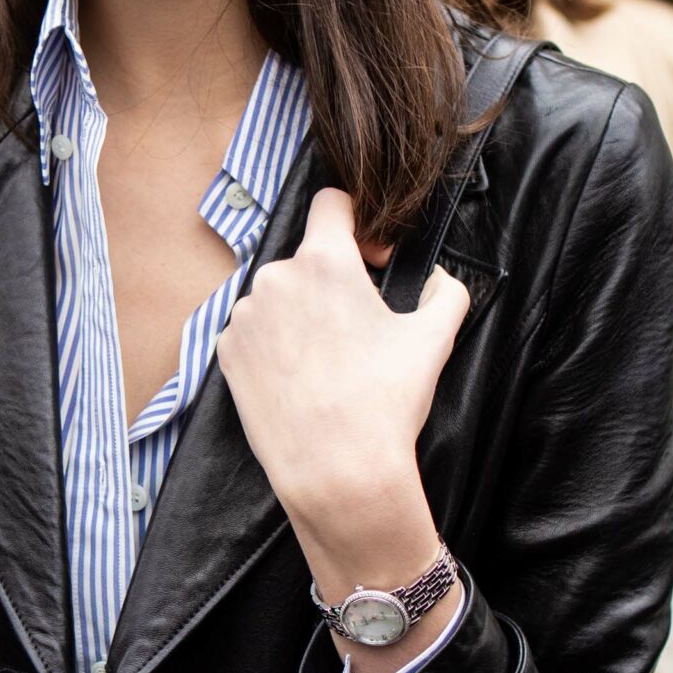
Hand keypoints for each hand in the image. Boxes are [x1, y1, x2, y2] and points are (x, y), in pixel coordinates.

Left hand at [217, 189, 469, 672]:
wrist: (335, 469)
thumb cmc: (385, 402)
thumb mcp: (435, 338)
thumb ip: (446, 291)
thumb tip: (438, 281)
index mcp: (324, 261)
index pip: (332, 203)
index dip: (359, 222)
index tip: (374, 259)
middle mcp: (275, 278)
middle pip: (307, 259)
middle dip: (333, 283)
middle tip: (359, 328)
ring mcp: (244, 317)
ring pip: (278, 297)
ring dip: (301, 315)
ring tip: (328, 361)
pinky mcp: (226, 353)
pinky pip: (253, 333)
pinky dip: (274, 346)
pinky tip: (300, 379)